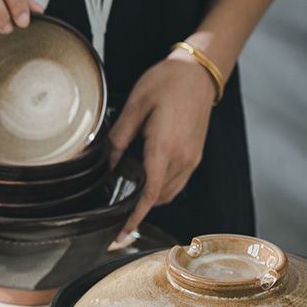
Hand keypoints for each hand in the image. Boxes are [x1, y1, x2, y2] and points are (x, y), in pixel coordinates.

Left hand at [109, 53, 216, 241]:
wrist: (200, 72)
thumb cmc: (168, 81)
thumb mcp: (135, 104)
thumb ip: (119, 137)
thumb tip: (107, 164)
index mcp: (165, 147)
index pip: (147, 194)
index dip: (134, 217)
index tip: (121, 234)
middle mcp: (182, 158)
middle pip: (157, 198)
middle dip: (138, 209)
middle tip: (117, 213)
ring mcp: (192, 159)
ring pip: (168, 193)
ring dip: (150, 200)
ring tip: (131, 198)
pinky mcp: (196, 156)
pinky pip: (177, 183)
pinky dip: (161, 190)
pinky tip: (148, 182)